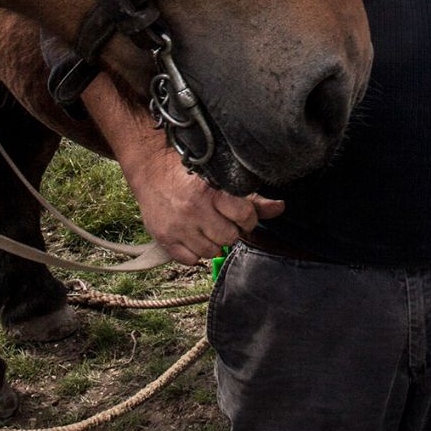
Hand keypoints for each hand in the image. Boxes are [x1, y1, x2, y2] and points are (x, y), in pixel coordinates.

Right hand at [120, 144, 282, 265]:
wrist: (151, 170)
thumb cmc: (190, 173)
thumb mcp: (221, 180)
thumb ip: (252, 198)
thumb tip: (280, 207)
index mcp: (212, 191)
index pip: (245, 216)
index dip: (247, 218)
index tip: (241, 214)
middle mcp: (194, 209)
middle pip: (229, 237)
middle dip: (230, 231)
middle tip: (222, 221)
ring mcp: (178, 226)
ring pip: (211, 252)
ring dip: (213, 242)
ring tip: (207, 228)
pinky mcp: (164, 238)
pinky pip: (190, 260)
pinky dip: (194, 252)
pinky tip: (193, 236)